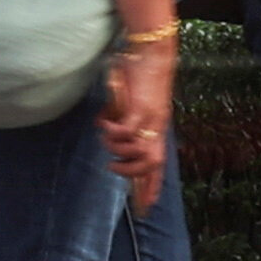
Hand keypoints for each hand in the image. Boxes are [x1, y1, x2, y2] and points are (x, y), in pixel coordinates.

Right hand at [97, 41, 177, 208]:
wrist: (153, 52)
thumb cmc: (141, 73)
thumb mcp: (131, 102)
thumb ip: (120, 116)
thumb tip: (104, 126)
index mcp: (157, 129)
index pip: (157, 166)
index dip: (151, 188)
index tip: (145, 208)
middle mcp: (156, 128)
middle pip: (150, 165)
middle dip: (130, 172)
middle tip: (112, 166)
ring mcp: (150, 119)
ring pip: (138, 151)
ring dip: (118, 149)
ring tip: (107, 139)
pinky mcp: (140, 108)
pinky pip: (127, 131)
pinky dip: (113, 131)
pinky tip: (104, 122)